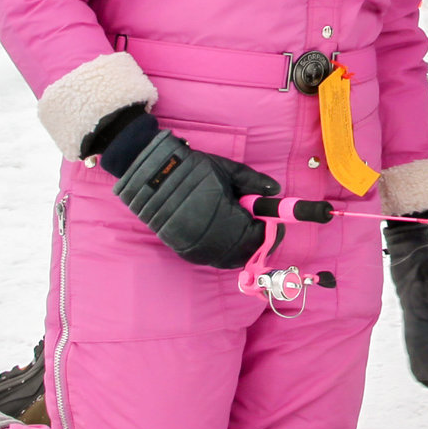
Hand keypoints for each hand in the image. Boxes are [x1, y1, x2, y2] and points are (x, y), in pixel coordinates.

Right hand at [112, 128, 280, 269]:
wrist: (151, 174)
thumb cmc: (192, 168)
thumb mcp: (227, 170)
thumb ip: (254, 182)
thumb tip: (275, 191)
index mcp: (225, 218)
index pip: (258, 237)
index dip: (270, 231)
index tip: (274, 222)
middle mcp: (210, 239)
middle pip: (245, 253)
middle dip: (257, 241)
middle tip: (260, 227)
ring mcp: (195, 247)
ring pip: (227, 259)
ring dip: (240, 248)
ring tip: (242, 230)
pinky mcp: (182, 250)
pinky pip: (209, 258)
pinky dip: (221, 252)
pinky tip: (224, 236)